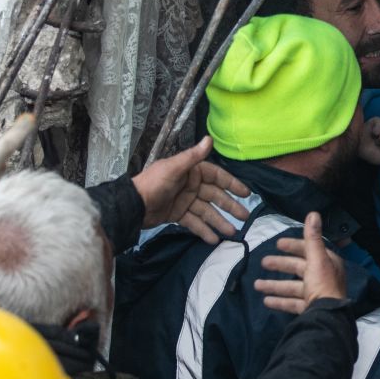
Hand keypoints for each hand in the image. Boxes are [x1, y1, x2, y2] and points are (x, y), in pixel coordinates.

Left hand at [134, 136, 251, 243]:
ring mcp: (185, 201)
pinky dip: (203, 231)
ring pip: (207, 212)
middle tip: (244, 217)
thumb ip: (192, 156)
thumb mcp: (173, 168)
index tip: (246, 193)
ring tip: (232, 233)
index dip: (232, 184)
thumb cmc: (154, 183)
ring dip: (219, 222)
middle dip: (230, 207)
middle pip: (215, 196)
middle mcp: (191, 185)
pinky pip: (194, 222)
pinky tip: (213, 240)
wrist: (133, 205)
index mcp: (192, 171)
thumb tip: (209, 139)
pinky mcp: (178, 215)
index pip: (217, 176)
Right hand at [256, 212, 347, 314]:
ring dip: (274, 285)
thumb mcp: (316, 258)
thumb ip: (312, 237)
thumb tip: (313, 213)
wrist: (327, 317)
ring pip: (292, 287)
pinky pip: (292, 303)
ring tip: (256, 285)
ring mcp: (316, 295)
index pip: (309, 250)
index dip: (293, 246)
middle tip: (263, 262)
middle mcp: (323, 277)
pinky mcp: (310, 309)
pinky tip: (266, 301)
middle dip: (280, 265)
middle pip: (298, 268)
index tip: (278, 244)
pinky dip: (279, 301)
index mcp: (327, 263)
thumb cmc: (322, 285)